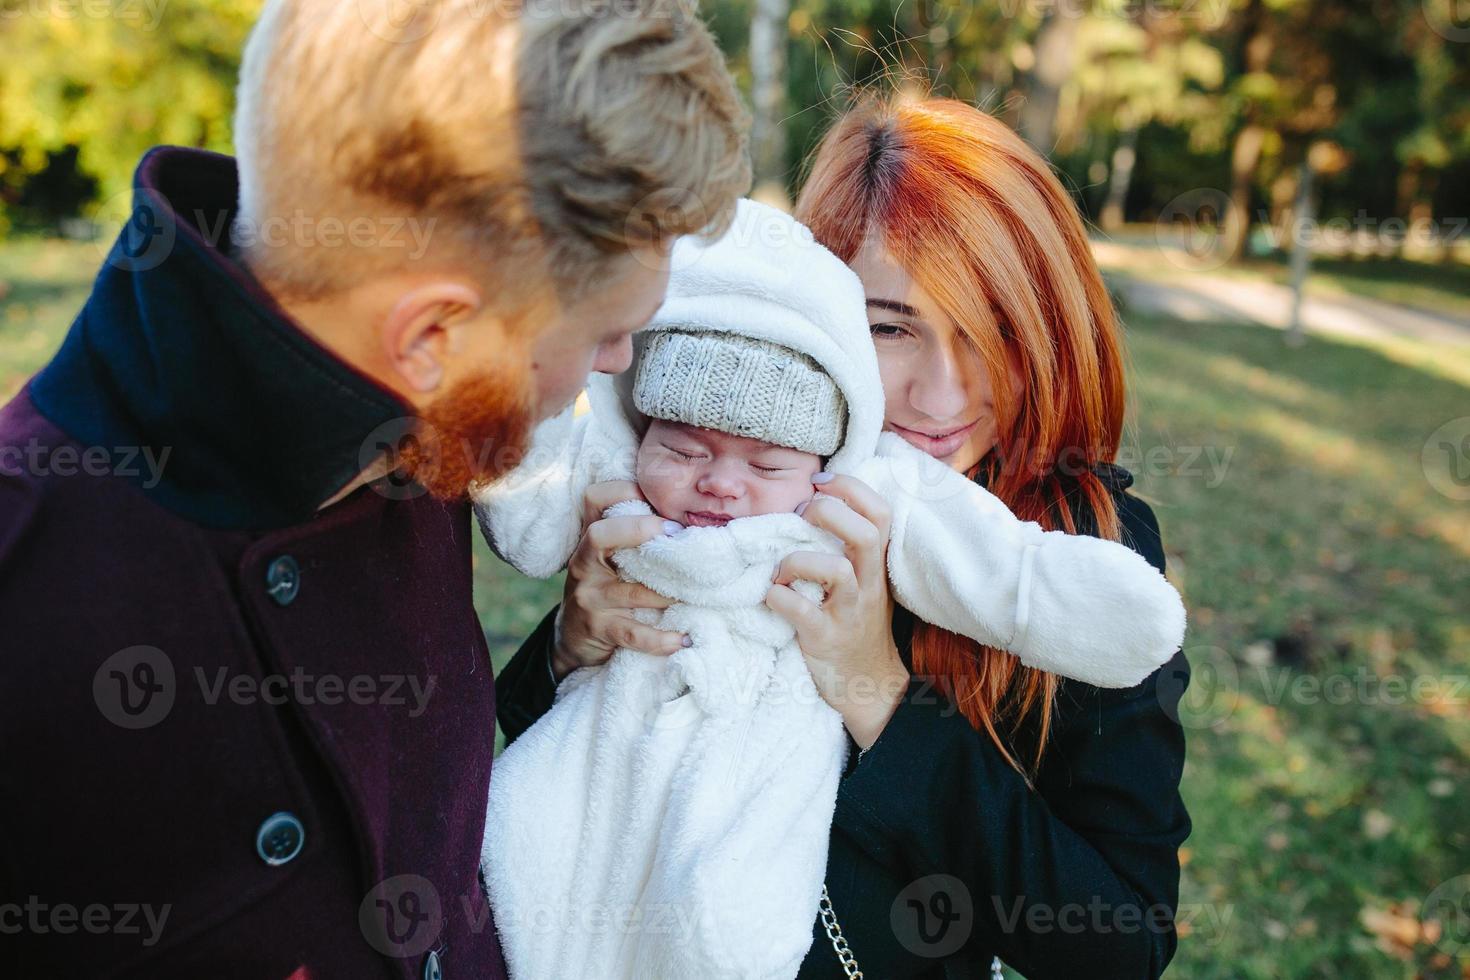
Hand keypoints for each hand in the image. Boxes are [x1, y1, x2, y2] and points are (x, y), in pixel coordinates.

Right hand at [551, 480, 687, 680]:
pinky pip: (633, 633)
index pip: (594, 498)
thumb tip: (691, 521)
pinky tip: (684, 639)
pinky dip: (661, 639)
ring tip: (699, 592)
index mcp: (590, 539)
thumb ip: (635, 538)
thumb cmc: (605, 589)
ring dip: (669, 592)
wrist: (572, 638)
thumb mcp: (610, 558)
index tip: (658, 498)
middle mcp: (584, 563)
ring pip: (631, 590)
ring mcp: (589, 597)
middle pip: (599, 534)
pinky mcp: (598, 628)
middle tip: (678, 535)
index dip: (624, 490)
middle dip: (639, 530)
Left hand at [765, 474, 909, 748]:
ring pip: (836, 570)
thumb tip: (812, 501)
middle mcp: (868, 584)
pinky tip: (770, 596)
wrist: (868, 683)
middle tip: (798, 517)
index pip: (880, 512)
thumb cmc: (855, 623)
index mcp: (875, 564)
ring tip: (780, 568)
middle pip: (865, 532)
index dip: (851, 487)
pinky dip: (779, 597)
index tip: (819, 482)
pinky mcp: (826, 639)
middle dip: (828, 513)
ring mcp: (850, 613)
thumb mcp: (864, 580)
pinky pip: (803, 612)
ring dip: (798, 559)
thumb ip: (848, 545)